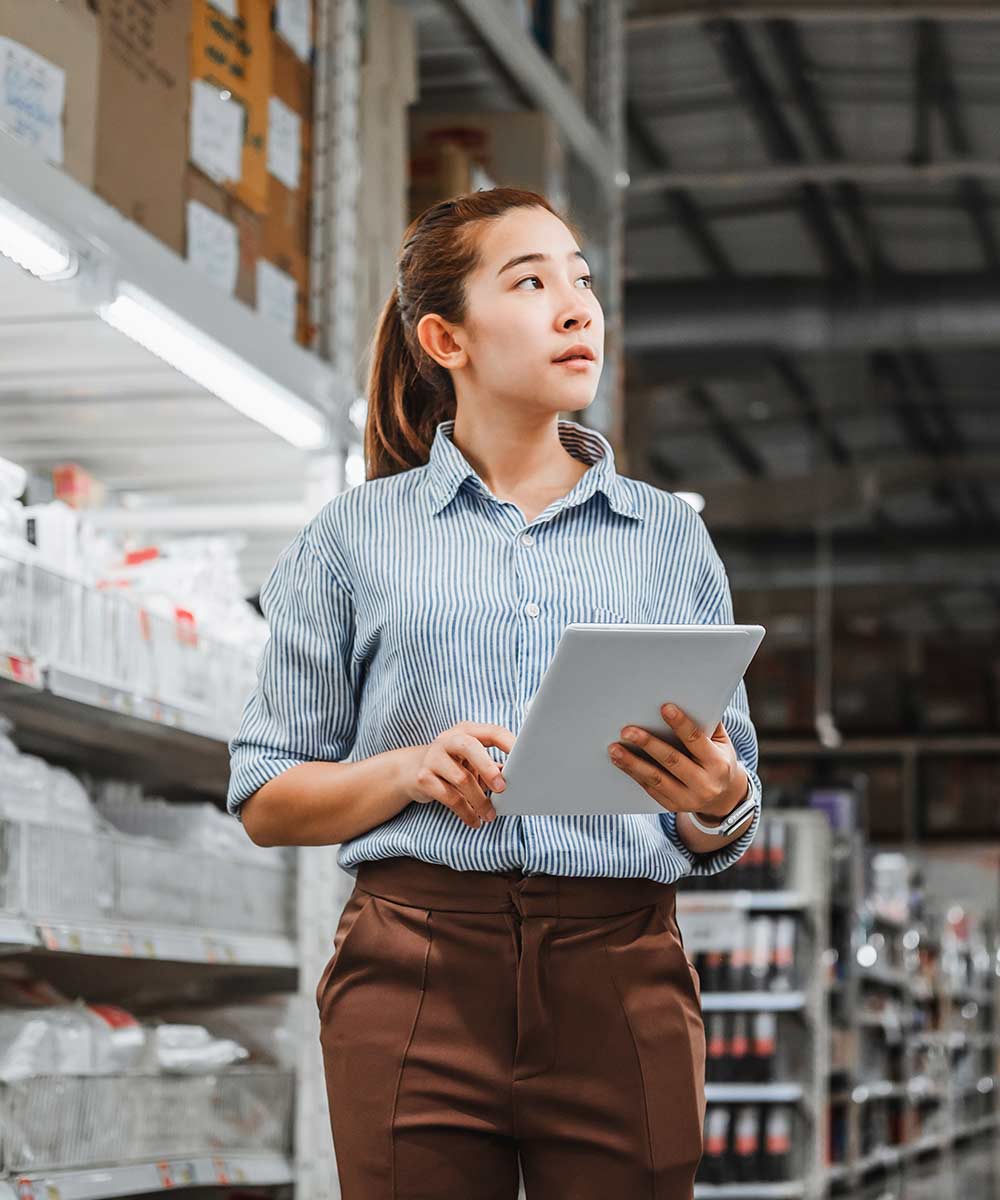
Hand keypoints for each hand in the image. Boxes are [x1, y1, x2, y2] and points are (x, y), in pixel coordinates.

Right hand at [404, 722, 514, 829]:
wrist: (411, 770)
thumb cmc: (453, 764)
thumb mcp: (471, 759)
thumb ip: (491, 764)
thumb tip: (516, 778)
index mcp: (466, 730)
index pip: (492, 732)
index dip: (509, 744)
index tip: (525, 760)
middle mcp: (448, 739)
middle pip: (470, 747)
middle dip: (487, 768)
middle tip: (502, 788)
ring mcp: (433, 757)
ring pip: (461, 778)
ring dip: (479, 800)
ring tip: (490, 815)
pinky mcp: (423, 778)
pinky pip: (449, 797)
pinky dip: (465, 811)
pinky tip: (474, 820)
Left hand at [607, 702, 748, 817]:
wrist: (724, 798)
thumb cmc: (718, 760)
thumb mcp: (721, 743)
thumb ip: (707, 723)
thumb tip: (687, 698)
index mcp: (717, 763)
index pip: (696, 740)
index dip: (680, 724)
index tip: (664, 707)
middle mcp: (704, 784)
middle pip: (672, 761)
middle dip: (648, 744)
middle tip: (627, 731)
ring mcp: (687, 798)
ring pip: (656, 779)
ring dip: (632, 763)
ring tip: (614, 749)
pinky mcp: (672, 805)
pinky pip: (650, 788)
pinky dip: (633, 774)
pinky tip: (620, 761)